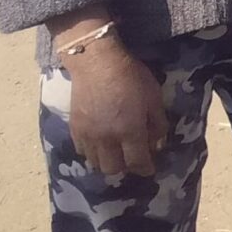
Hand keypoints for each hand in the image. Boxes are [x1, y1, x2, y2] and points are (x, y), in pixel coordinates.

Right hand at [58, 39, 167, 179]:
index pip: (137, 162)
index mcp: (129, 131)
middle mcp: (106, 139)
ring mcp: (88, 135)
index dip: (145, 168)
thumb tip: (157, 144)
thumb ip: (157, 123)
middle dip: (126, 167)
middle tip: (132, 158)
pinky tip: (100, 144)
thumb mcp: (153, 97)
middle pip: (113, 169)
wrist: (96, 63)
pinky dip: (92, 153)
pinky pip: (82, 151)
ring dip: (108, 162)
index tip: (150, 169)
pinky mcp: (74, 129)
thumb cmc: (131, 76)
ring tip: (116, 153)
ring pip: (96, 163)